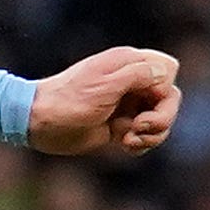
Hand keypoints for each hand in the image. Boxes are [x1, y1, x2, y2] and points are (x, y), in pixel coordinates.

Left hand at [24, 45, 178, 158]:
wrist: (40, 122)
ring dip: (152, 134)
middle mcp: (131, 82)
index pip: (168, 70)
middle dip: (161, 118)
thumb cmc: (69, 101)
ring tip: (128, 140)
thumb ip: (138, 75)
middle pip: (169, 98)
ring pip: (160, 119)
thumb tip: (167, 73)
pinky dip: (142, 144)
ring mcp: (127, 105)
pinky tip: (124, 145)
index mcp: (129, 64)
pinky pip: (146, 135)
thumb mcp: (105, 85)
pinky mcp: (121, 126)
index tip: (145, 102)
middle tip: (138, 128)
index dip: (164, 90)